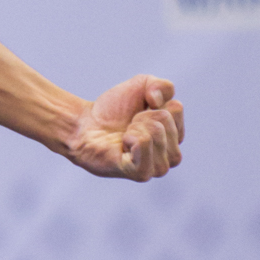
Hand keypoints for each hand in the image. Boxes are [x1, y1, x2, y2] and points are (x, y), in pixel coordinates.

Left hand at [66, 74, 183, 179]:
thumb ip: (162, 85)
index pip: (175, 108)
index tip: (138, 112)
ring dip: (135, 127)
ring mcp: (156, 167)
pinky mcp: (141, 173)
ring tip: (124, 134)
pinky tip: (122, 144)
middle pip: (165, 120)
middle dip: (142, 115)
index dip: (151, 103)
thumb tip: (158, 101)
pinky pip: (143, 144)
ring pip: (156, 133)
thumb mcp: (142, 85)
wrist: (84, 125)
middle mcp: (171, 156)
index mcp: (174, 136)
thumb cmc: (113, 110)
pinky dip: (131, 137)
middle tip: (128, 124)